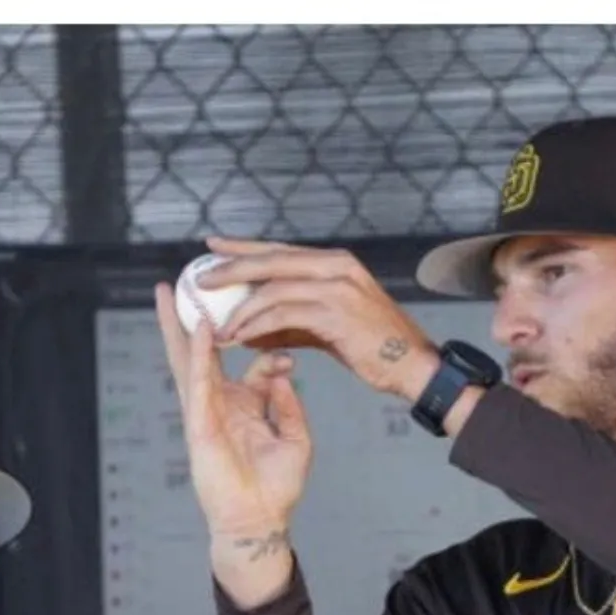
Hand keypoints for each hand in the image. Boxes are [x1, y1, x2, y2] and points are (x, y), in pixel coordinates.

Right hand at [155, 280, 312, 542]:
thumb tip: (283, 372)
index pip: (254, 364)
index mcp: (244, 406)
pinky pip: (197, 382)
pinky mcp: (198, 424)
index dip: (272, 350)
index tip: (293, 352)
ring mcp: (205, 412)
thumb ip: (288, 404)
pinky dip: (197, 354)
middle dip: (195, 317)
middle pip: (205, 351)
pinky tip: (198, 329)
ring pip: (187, 360)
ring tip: (167, 291)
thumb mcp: (295, 439)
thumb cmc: (275, 488)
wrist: (259, 521)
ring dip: (178, 325)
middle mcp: (220, 403)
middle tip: (188, 282)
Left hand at [195, 236, 441, 400]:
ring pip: (273, 289)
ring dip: (241, 309)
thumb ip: (293, 321)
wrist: (413, 366)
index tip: (213, 246)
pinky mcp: (335, 312)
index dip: (245, 248)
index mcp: (336, 263)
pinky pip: (283, 315)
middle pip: (271, 260)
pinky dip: (258, 326)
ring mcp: (337, 287)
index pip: (281, 250)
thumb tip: (253, 327)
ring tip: (219, 326)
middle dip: (232, 268)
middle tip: (202, 279)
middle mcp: (336, 266)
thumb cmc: (373, 348)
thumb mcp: (329, 327)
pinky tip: (241, 338)